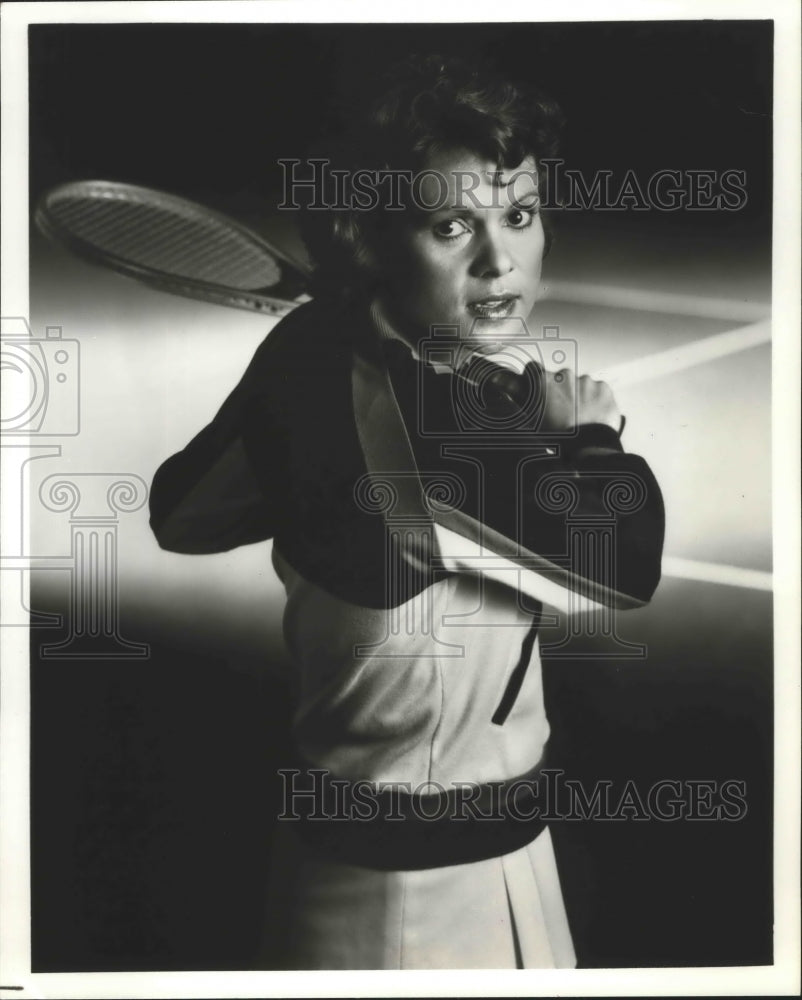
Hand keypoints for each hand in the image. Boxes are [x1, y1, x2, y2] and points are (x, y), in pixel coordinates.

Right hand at [458, 357, 621, 432]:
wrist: (588, 448)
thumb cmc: (557, 438)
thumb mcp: (529, 421)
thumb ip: (514, 397)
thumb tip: (496, 380)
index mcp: (543, 382)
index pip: (532, 369)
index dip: (533, 381)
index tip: (537, 392)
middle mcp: (564, 375)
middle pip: (558, 378)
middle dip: (558, 391)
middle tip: (560, 413)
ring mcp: (586, 380)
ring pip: (578, 384)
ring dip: (577, 396)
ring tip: (577, 417)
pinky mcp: (603, 388)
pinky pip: (596, 390)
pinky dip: (594, 400)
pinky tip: (591, 415)